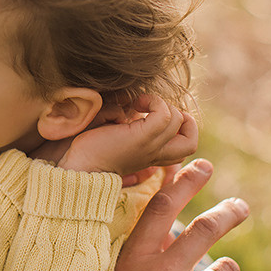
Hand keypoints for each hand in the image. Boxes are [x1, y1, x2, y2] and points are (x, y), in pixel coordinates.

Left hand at [57, 94, 197, 175]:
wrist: (79, 168)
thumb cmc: (89, 151)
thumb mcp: (114, 137)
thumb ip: (127, 126)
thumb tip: (127, 108)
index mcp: (150, 156)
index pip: (182, 150)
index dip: (179, 130)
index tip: (156, 118)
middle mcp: (154, 154)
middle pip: (191, 144)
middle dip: (183, 121)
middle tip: (158, 112)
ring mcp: (151, 146)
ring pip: (179, 121)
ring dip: (162, 104)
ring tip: (140, 104)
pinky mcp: (143, 138)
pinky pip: (165, 115)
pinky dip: (155, 101)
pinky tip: (136, 103)